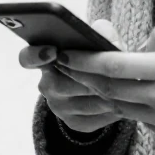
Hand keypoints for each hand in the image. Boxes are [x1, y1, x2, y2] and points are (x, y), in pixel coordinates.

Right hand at [19, 19, 124, 134]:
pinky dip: (114, 108)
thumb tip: (102, 31)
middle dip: (89, 76)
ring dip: (106, 93)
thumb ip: (98, 31)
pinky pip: (97, 118)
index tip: (52, 51)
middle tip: (112, 68)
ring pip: (85, 102)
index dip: (36, 55)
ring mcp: (60, 108)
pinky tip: (127, 98)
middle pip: (63, 84)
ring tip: (127, 83)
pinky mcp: (77, 123)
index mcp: (45, 60)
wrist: (98, 83)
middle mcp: (47, 86)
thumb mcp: (95, 38)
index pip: (27, 58)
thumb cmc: (94, 52)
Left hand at [56, 25, 154, 146]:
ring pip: (117, 104)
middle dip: (83, 75)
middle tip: (65, 63)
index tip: (68, 52)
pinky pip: (134, 115)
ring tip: (85, 75)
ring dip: (98, 90)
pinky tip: (117, 90)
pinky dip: (122, 102)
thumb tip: (138, 44)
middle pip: (109, 88)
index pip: (117, 65)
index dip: (87, 59)